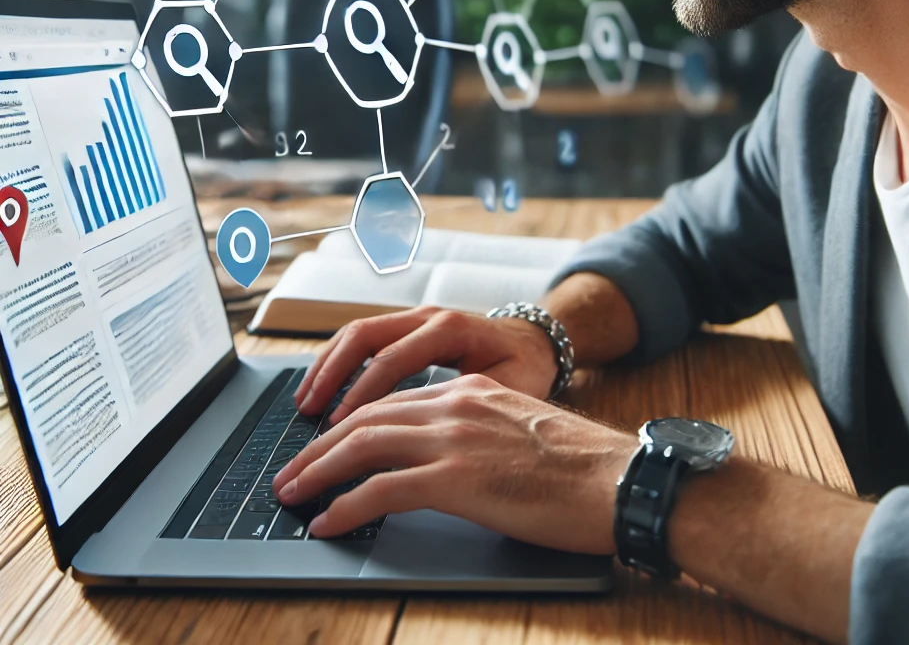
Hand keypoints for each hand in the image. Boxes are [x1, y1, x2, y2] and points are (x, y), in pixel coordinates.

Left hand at [274, 373, 635, 553]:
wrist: (616, 478)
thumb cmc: (580, 466)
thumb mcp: (522, 430)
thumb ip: (480, 433)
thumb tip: (453, 463)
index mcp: (470, 391)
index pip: (392, 401)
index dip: (350, 423)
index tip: (325, 444)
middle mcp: (455, 404)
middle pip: (366, 418)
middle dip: (320, 446)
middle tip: (290, 472)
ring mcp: (453, 439)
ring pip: (363, 445)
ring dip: (318, 470)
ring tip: (292, 494)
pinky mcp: (455, 478)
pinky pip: (381, 489)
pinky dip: (346, 505)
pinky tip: (327, 521)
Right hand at [293, 306, 559, 422]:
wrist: (536, 340)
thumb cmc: (525, 369)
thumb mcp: (509, 388)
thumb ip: (470, 404)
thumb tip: (432, 436)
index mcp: (451, 329)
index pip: (393, 359)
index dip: (362, 394)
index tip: (338, 426)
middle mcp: (427, 316)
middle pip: (364, 335)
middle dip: (332, 374)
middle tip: (308, 413)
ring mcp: (415, 318)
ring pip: (356, 332)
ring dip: (327, 366)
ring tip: (304, 402)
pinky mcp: (407, 327)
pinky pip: (363, 337)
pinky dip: (337, 361)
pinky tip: (322, 390)